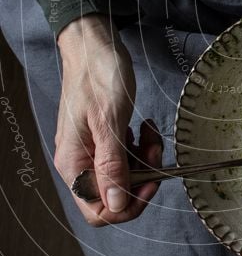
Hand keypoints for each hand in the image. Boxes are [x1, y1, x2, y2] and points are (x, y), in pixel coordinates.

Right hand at [55, 15, 161, 225]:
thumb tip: (117, 205)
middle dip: (141, 178)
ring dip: (142, 161)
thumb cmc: (99, 75)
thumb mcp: (110, 121)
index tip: (152, 180)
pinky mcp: (99, 137)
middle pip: (113, 196)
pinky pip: (121, 157)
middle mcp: (77, 162)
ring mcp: (88, 150)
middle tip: (155, 149)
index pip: (99, 211)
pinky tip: (142, 129)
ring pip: (121, 176)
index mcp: (74, 163)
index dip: (129, 204)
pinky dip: (137, 148)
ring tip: (151, 134)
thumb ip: (113, 166)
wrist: (92, 43)